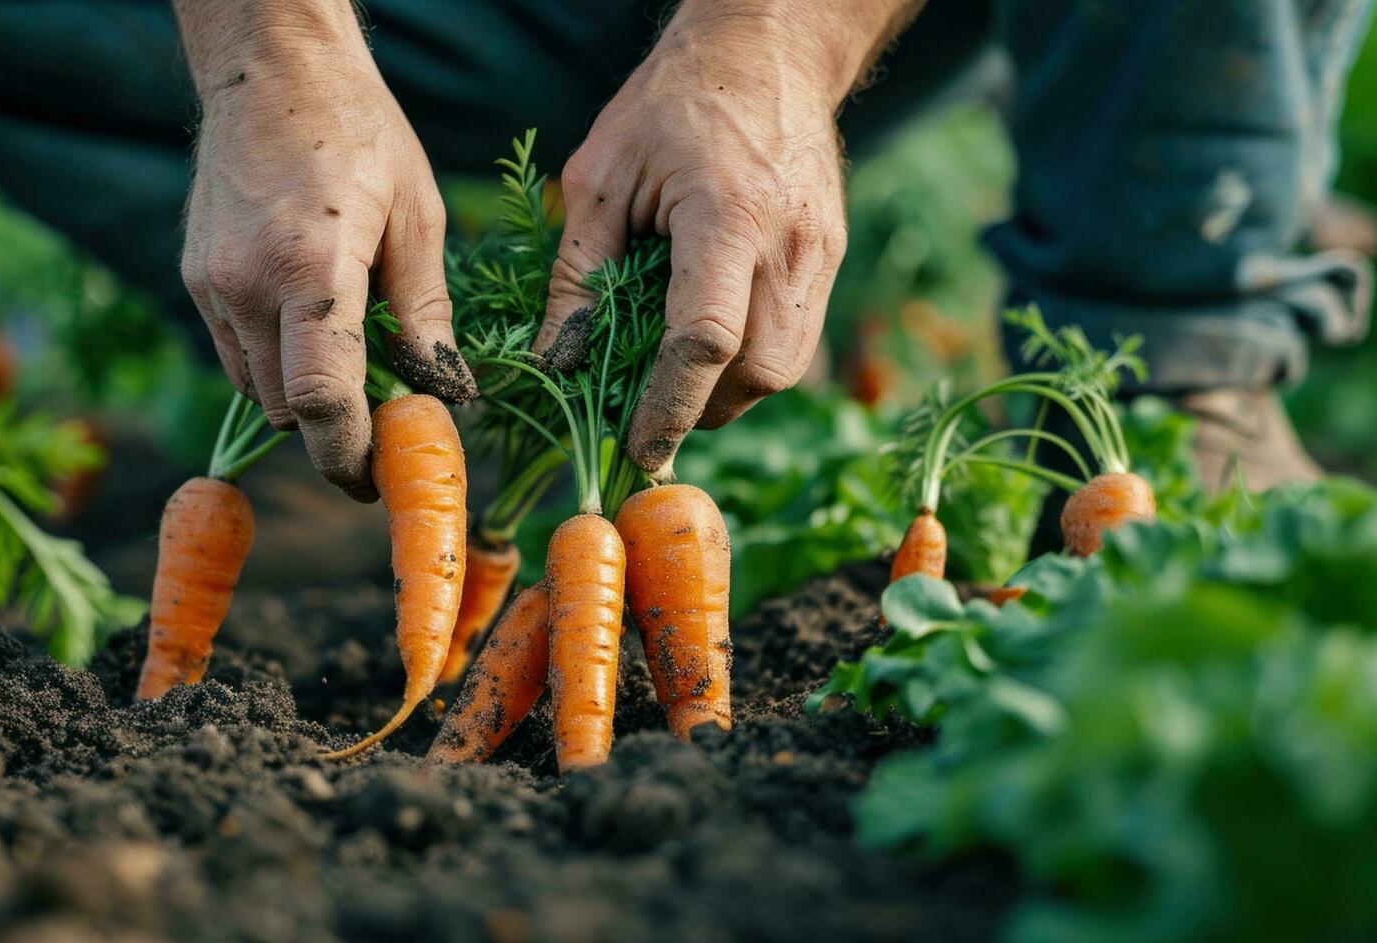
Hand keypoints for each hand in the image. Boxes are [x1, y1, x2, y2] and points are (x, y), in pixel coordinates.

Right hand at [177, 1, 472, 500]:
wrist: (270, 65)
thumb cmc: (360, 130)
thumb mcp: (418, 216)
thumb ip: (425, 313)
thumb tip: (444, 393)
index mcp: (311, 270)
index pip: (321, 403)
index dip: (350, 456)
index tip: (380, 480)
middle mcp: (247, 285)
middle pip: (288, 410)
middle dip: (334, 433)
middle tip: (385, 429)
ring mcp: (211, 284)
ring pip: (257, 390)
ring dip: (303, 398)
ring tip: (354, 370)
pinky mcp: (196, 278)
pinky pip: (237, 353)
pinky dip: (275, 363)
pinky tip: (312, 328)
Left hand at [538, 0, 918, 473]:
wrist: (767, 50)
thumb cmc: (670, 105)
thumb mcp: (600, 177)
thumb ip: (578, 275)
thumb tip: (555, 364)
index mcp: (727, 216)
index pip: (704, 341)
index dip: (668, 406)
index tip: (634, 446)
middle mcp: (789, 243)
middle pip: (759, 373)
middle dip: (702, 409)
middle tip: (647, 412)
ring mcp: (821, 252)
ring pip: (786, 368)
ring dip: (729, 391)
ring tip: (675, 378)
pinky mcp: (831, 257)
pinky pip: (796, 339)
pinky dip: (751, 360)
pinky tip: (709, 342)